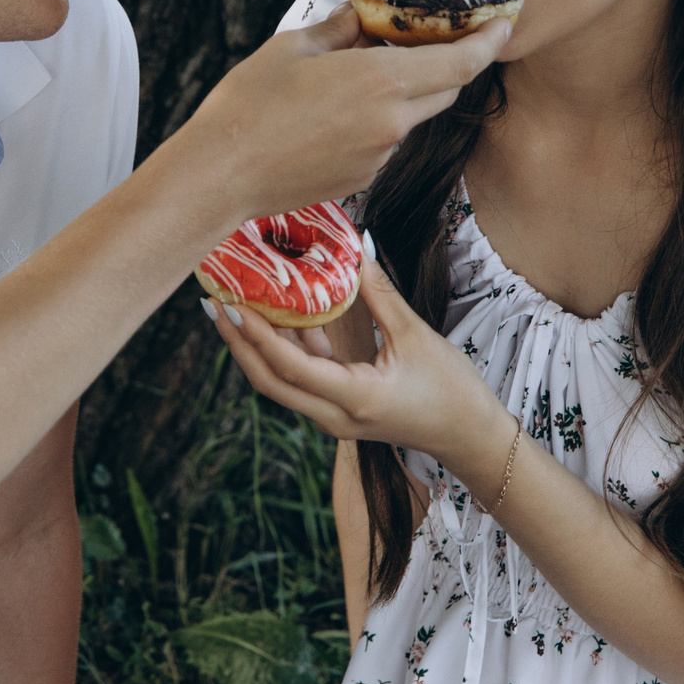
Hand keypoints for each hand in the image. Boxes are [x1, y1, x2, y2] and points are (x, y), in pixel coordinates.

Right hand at [170, 14, 509, 221]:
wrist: (221, 174)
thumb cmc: (248, 107)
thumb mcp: (294, 48)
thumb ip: (341, 29)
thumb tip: (363, 16)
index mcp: (381, 82)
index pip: (461, 62)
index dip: (489, 41)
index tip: (501, 22)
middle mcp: (392, 122)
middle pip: (447, 88)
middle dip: (451, 61)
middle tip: (435, 34)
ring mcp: (380, 155)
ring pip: (416, 114)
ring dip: (409, 90)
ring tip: (367, 69)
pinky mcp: (364, 176)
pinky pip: (389, 139)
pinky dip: (381, 117)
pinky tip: (339, 110)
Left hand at [206, 257, 505, 471]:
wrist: (469, 436)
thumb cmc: (451, 389)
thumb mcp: (415, 336)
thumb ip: (380, 293)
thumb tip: (357, 247)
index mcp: (354, 398)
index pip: (290, 366)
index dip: (257, 335)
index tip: (232, 303)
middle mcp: (334, 416)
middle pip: (269, 382)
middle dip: (238, 344)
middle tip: (214, 304)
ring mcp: (334, 417)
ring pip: (281, 383)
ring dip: (256, 348)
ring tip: (233, 307)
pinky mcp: (338, 410)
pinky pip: (301, 381)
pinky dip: (285, 352)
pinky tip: (275, 318)